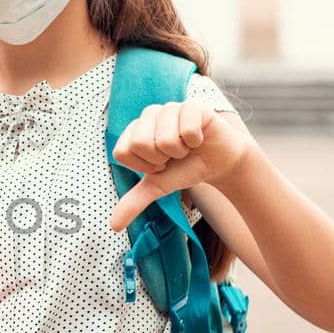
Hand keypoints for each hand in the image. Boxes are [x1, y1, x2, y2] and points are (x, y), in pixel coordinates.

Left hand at [108, 102, 255, 230]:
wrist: (220, 163)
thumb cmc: (185, 169)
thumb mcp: (158, 186)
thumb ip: (134, 202)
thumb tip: (114, 226)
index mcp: (134, 130)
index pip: (122, 152)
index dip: (143, 166)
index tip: (159, 165)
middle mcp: (149, 114)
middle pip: (140, 144)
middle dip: (162, 159)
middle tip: (174, 156)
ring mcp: (170, 107)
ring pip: (165, 140)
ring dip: (181, 151)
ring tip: (187, 147)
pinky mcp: (192, 106)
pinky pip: (187, 131)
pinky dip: (196, 142)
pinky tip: (199, 138)